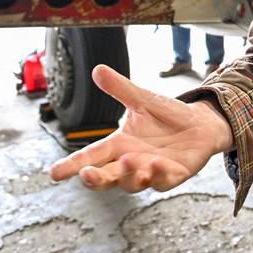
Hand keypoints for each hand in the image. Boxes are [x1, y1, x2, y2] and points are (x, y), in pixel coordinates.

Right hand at [49, 64, 232, 191]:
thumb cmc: (167, 116)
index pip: (91, 156)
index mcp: (119, 145)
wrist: (200, 124)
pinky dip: (158, 175)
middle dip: (95, 179)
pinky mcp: (173, 175)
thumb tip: (97, 69)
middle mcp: (131, 162)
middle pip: (106, 177)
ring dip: (128, 175)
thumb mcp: (142, 100)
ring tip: (128, 161)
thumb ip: (120, 89)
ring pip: (132, 183)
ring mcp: (151, 172)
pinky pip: (163, 181)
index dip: (72, 165)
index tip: (53, 173)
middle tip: (86, 175)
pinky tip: (156, 164)